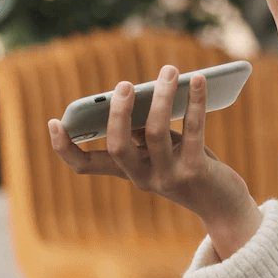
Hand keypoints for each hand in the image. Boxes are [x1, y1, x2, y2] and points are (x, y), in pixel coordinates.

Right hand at [47, 65, 260, 250]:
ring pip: (155, 132)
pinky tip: (199, 81)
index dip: (65, 148)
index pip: (86, 166)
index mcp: (129, 171)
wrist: (224, 206)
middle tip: (125, 85)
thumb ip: (147, 130)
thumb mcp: (164, 150)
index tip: (54, 122)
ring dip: (162, 96)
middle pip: (118, 147)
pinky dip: (195, 101)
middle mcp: (143, 178)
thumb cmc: (191, 167)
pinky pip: (193, 130)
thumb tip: (144, 96)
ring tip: (169, 71)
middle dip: (118, 113)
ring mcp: (168, 177)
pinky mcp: (195, 172)